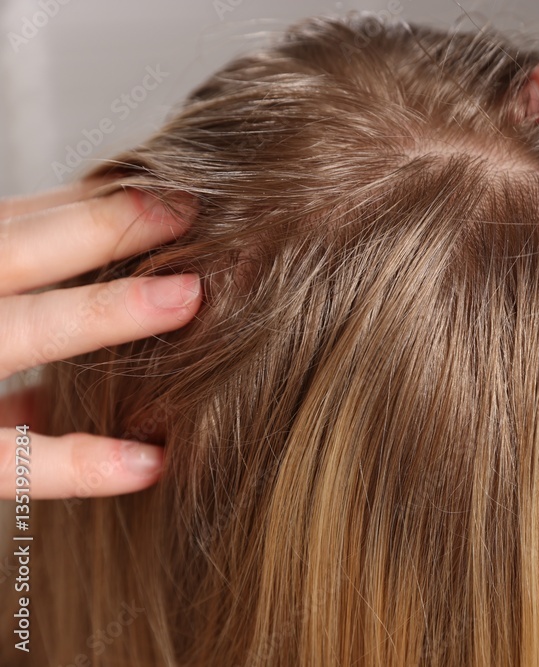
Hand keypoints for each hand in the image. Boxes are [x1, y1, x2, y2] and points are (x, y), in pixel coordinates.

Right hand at [0, 182, 200, 498]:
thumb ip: (18, 278)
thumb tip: (101, 261)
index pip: (11, 224)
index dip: (88, 206)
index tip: (171, 188)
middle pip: (8, 251)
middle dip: (97, 228)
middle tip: (187, 210)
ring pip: (12, 333)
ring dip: (97, 313)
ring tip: (188, 299)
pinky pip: (0, 458)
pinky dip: (72, 463)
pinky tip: (147, 462)